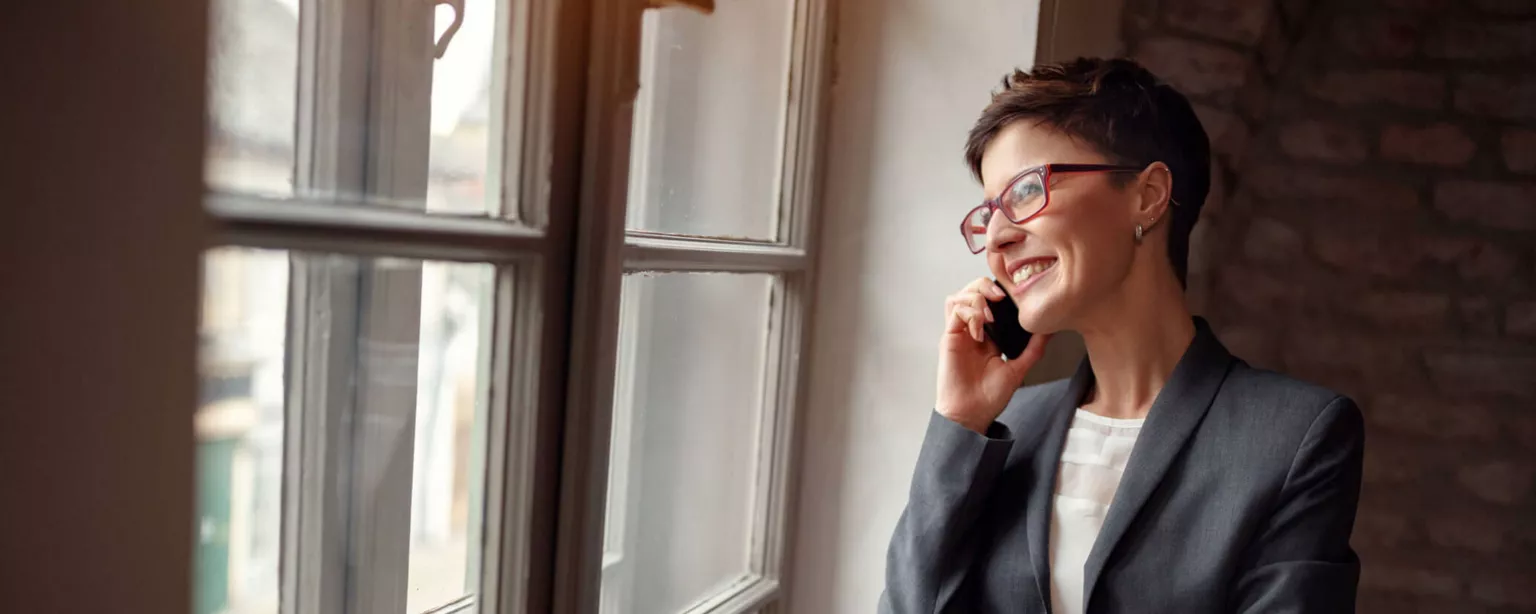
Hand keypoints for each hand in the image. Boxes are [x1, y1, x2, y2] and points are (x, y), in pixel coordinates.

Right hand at [936, 278, 1051, 432]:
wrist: (972, 414)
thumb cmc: (989, 397)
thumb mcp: (1018, 369)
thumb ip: (1033, 349)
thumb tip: (1049, 330)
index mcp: (986, 335)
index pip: (987, 300)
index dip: (997, 291)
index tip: (1013, 297)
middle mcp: (970, 330)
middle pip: (970, 291)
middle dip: (985, 286)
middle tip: (1000, 297)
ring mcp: (958, 333)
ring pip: (958, 296)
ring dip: (975, 298)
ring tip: (989, 316)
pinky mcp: (949, 338)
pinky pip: (954, 312)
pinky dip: (969, 314)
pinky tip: (980, 331)